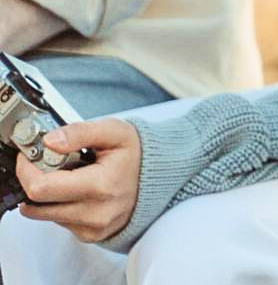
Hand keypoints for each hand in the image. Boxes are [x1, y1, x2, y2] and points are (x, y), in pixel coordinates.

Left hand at [13, 118, 140, 242]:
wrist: (162, 176)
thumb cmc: (138, 153)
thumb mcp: (113, 131)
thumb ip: (80, 132)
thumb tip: (49, 141)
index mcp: (101, 186)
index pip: (41, 188)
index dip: (27, 170)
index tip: (30, 156)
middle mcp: (96, 212)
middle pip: (36, 205)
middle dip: (35, 181)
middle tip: (50, 164)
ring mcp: (93, 227)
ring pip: (45, 214)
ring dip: (48, 195)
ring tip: (71, 177)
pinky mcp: (90, 235)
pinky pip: (59, 222)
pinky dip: (61, 205)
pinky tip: (79, 191)